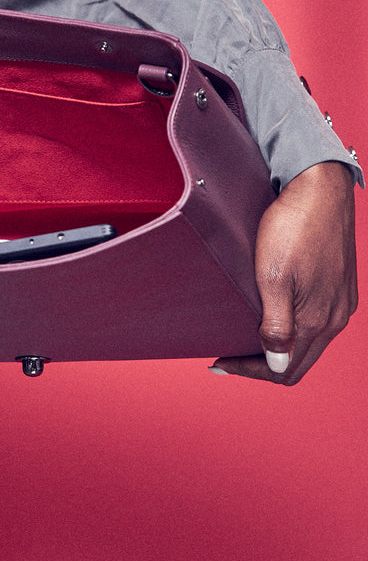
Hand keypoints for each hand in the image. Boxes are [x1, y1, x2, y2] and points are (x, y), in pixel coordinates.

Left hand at [212, 161, 357, 383]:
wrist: (319, 188)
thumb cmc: (292, 228)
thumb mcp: (274, 278)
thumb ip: (277, 326)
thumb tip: (278, 364)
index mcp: (318, 321)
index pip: (285, 370)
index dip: (250, 372)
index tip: (219, 361)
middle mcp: (335, 317)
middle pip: (297, 361)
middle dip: (261, 365)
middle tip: (226, 356)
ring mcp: (340, 302)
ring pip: (307, 343)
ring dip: (276, 347)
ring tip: (242, 336)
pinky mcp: (339, 286)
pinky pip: (315, 321)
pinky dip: (290, 328)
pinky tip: (269, 313)